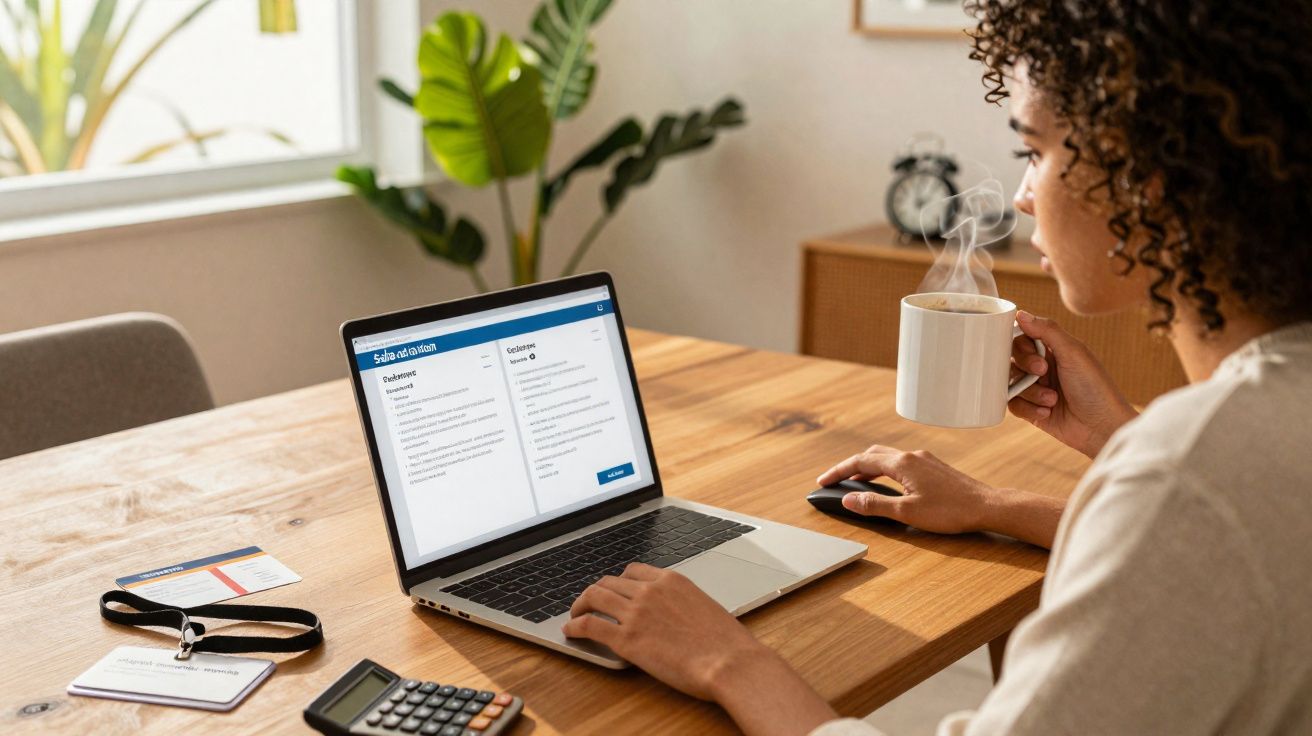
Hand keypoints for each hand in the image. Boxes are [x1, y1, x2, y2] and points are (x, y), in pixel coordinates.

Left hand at [562, 564, 837, 735]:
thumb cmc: (726, 642)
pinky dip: (575, 626)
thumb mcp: (704, 607)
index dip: (618, 581)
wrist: (730, 661)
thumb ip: (681, 603)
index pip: (633, 571)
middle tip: (589, 602)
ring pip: (594, 597)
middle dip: (596, 591)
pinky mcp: (626, 639)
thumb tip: (672, 614)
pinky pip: (590, 625)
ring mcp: (635, 613)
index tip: (614, 590)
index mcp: (670, 580)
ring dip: (580, 604)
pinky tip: (570, 631)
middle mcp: (649, 590)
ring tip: (574, 614)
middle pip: (609, 581)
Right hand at [816, 445, 1065, 548]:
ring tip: (856, 484)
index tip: (823, 481)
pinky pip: (900, 463)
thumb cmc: (951, 511)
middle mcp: (911, 456)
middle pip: (872, 454)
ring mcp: (924, 459)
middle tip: (836, 481)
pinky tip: (887, 484)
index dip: (838, 471)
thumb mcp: (907, 512)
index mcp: (902, 464)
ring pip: (887, 457)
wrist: (987, 507)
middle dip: (850, 467)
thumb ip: (875, 505)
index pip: (860, 461)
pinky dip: (884, 470)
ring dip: (868, 468)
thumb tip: (849, 500)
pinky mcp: (934, 467)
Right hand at [1009, 311, 1137, 457]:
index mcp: (1053, 350)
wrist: (1102, 427)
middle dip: (1025, 368)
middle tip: (1043, 373)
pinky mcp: (1032, 410)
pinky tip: (1047, 413)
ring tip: (1052, 400)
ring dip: (1030, 392)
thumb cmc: (1095, 388)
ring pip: (1011, 384)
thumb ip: (1047, 330)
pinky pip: (1013, 405)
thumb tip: (1020, 313)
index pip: (1022, 338)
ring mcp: (1036, 389)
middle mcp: (1042, 368)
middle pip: (1011, 360)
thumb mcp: (1074, 353)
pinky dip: (1029, 409)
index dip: (1022, 347)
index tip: (1037, 356)